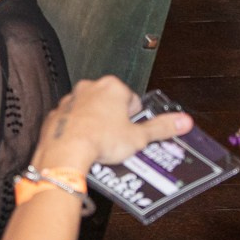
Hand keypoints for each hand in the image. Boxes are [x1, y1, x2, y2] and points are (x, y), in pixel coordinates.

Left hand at [33, 77, 191, 168]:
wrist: (65, 152)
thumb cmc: (99, 140)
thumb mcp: (138, 137)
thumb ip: (161, 128)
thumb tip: (182, 121)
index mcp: (112, 86)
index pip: (133, 99)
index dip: (135, 118)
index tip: (133, 131)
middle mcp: (89, 88)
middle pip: (111, 104)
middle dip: (116, 120)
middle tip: (120, 139)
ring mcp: (71, 99)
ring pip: (91, 111)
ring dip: (97, 124)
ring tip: (102, 145)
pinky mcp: (57, 113)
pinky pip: (73, 121)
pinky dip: (79, 130)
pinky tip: (85, 145)